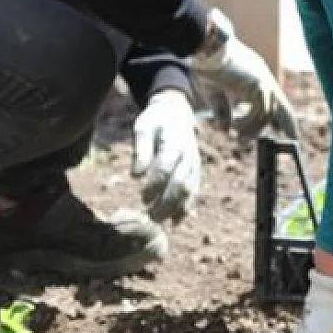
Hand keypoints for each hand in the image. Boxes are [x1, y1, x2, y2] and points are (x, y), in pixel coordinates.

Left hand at [130, 88, 201, 222]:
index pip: (166, 168)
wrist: (176, 111)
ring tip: (159, 222)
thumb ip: (141, 151)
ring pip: (190, 190)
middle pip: (181, 184)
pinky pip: (195, 191)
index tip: (142, 198)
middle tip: (150, 217)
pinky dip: (187, 207)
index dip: (155, 185)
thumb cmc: (155, 120)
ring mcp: (195, 164)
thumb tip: (136, 176)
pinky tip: (176, 221)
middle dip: (167, 203)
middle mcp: (189, 156)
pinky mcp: (196, 171)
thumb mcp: (143, 128)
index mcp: (175, 143)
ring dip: (176, 208)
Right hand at [192, 9, 298, 141]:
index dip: (278, 116)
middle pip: (282, 106)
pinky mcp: (259, 84)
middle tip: (293, 140)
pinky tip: (235, 128)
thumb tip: (225, 129)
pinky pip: (260, 112)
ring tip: (238, 138)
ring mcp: (263, 80)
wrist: (206, 47)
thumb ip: (222, 109)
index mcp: (255, 77)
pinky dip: (248, 124)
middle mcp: (263, 78)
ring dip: (253, 130)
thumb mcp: (214, 91)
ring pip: (267, 114)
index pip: (273, 99)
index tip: (279, 131)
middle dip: (288, 124)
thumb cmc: (207, 64)